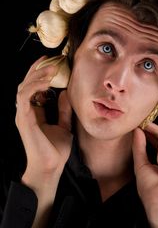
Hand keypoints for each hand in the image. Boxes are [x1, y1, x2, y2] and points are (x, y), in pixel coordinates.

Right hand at [15, 56, 72, 190]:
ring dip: (36, 76)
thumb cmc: (55, 150)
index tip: (52, 62)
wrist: (51, 167)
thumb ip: (63, 110)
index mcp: (34, 112)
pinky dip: (33, 87)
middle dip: (37, 70)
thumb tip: (64, 93)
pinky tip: (45, 82)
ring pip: (23, 87)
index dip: (40, 74)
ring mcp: (23, 115)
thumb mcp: (64, 125)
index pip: (33, 87)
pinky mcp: (24, 119)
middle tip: (51, 60)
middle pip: (27, 84)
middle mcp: (27, 111)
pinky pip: (24, 97)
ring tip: (51, 69)